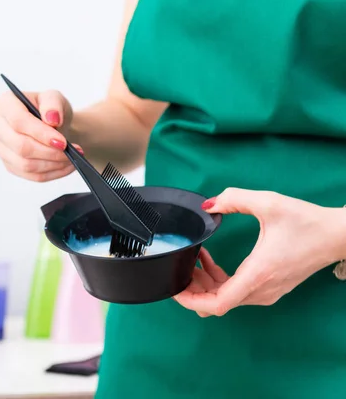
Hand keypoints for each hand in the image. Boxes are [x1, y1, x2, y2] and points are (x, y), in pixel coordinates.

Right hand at [0, 90, 81, 181]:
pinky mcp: (10, 165)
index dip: (41, 133)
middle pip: (20, 146)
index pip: (18, 121)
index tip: (62, 142)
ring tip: (71, 158)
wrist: (53, 126)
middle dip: (49, 152)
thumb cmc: (51, 110)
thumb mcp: (55, 98)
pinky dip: (53, 173)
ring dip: (53, 164)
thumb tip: (52, 119)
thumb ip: (53, 103)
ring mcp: (0, 148)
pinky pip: (32, 175)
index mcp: (4, 103)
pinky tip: (66, 165)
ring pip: (26, 164)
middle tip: (70, 151)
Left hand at [174, 188, 345, 316]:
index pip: (217, 304)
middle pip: (216, 302)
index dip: (191, 301)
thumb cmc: (307, 222)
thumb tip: (208, 205)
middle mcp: (261, 289)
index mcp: (258, 274)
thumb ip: (234, 199)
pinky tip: (209, 260)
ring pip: (225, 298)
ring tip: (192, 260)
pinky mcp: (269, 288)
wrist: (338, 235)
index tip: (175, 289)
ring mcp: (266, 292)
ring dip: (204, 283)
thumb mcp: (269, 202)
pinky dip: (218, 280)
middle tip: (178, 267)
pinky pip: (236, 291)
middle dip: (192, 289)